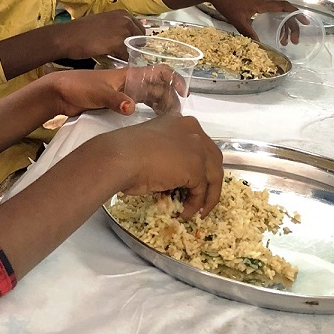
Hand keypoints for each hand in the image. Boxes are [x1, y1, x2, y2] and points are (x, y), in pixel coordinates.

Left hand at [47, 65, 189, 117]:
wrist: (60, 93)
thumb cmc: (78, 87)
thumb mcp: (98, 93)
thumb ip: (115, 100)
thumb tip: (132, 108)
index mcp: (130, 75)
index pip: (159, 71)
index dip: (174, 79)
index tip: (183, 93)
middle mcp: (131, 82)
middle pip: (158, 86)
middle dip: (171, 97)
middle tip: (176, 114)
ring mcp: (125, 91)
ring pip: (151, 95)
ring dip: (162, 104)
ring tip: (170, 119)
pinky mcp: (119, 101)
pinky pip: (141, 103)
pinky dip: (151, 109)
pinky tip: (154, 120)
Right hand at [58, 10, 143, 60]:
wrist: (68, 36)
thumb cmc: (82, 31)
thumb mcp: (103, 23)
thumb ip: (117, 27)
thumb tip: (128, 38)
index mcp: (123, 13)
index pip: (139, 29)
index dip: (134, 40)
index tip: (128, 47)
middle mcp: (126, 20)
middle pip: (140, 39)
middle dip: (134, 47)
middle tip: (122, 54)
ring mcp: (123, 31)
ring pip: (134, 48)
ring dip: (127, 54)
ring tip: (116, 58)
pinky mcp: (118, 43)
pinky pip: (126, 56)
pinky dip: (121, 61)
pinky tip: (112, 60)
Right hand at [98, 114, 223, 218]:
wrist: (120, 157)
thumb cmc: (125, 151)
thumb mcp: (153, 146)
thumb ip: (169, 153)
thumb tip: (172, 175)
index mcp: (182, 122)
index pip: (201, 144)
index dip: (201, 163)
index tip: (197, 179)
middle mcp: (194, 131)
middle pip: (213, 159)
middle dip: (210, 180)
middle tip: (202, 196)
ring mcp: (197, 149)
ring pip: (213, 176)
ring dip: (207, 196)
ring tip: (198, 210)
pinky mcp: (196, 168)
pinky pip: (201, 191)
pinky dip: (195, 204)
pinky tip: (185, 212)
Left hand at [200, 0, 300, 39]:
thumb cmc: (227, 2)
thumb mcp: (237, 20)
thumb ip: (249, 33)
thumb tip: (259, 45)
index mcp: (262, 4)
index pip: (284, 7)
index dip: (296, 14)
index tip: (305, 22)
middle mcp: (263, 1)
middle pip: (284, 12)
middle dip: (292, 26)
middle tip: (294, 41)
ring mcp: (259, 0)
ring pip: (277, 13)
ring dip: (284, 25)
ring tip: (284, 40)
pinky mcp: (254, 1)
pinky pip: (270, 11)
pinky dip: (276, 21)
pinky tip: (273, 30)